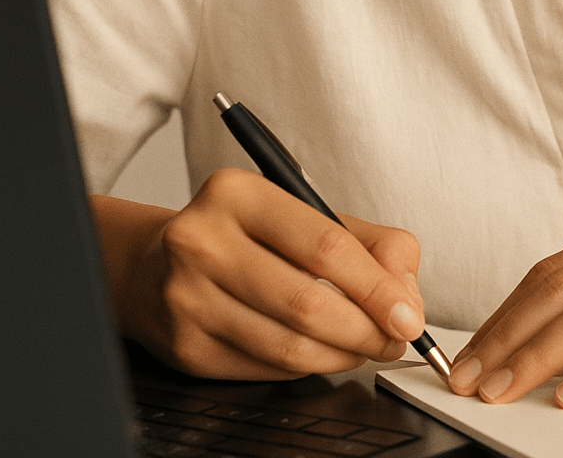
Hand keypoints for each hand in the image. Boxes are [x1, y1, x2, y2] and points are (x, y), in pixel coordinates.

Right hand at [99, 168, 425, 378]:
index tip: (408, 314)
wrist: (154, 264)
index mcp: (238, 193)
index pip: (324, 245)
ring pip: (290, 346)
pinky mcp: (186, 347)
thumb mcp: (304, 214)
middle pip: (308, 302)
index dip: (377, 287)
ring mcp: (187, 298)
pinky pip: (267, 369)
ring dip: (344, 354)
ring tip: (366, 346)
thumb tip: (405, 295)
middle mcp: (203, 241)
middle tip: (394, 338)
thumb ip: (369, 243)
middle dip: (367, 329)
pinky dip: (309, 368)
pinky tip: (323, 353)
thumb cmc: (244, 236)